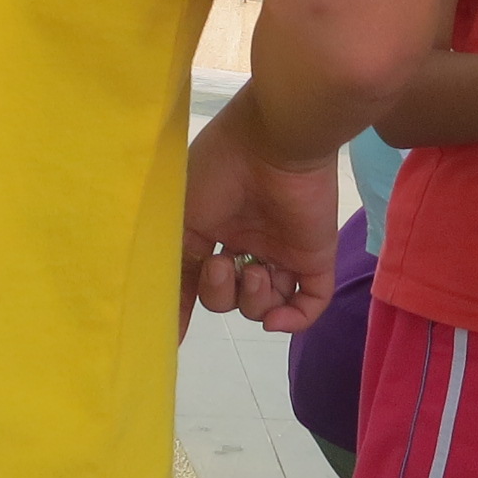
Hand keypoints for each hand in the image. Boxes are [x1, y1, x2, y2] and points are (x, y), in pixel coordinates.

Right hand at [181, 89, 339, 337]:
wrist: (273, 142)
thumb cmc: (220, 170)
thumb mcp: (181, 218)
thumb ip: (176, 268)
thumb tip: (162, 319)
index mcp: (215, 229)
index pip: (202, 279)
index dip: (189, 306)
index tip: (174, 335)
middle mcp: (248, 243)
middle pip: (233, 297)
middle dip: (222, 294)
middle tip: (223, 263)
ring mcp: (283, 250)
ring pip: (267, 303)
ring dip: (254, 301)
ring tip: (255, 270)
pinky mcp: (315, 256)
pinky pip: (311, 302)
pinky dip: (294, 320)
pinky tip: (275, 319)